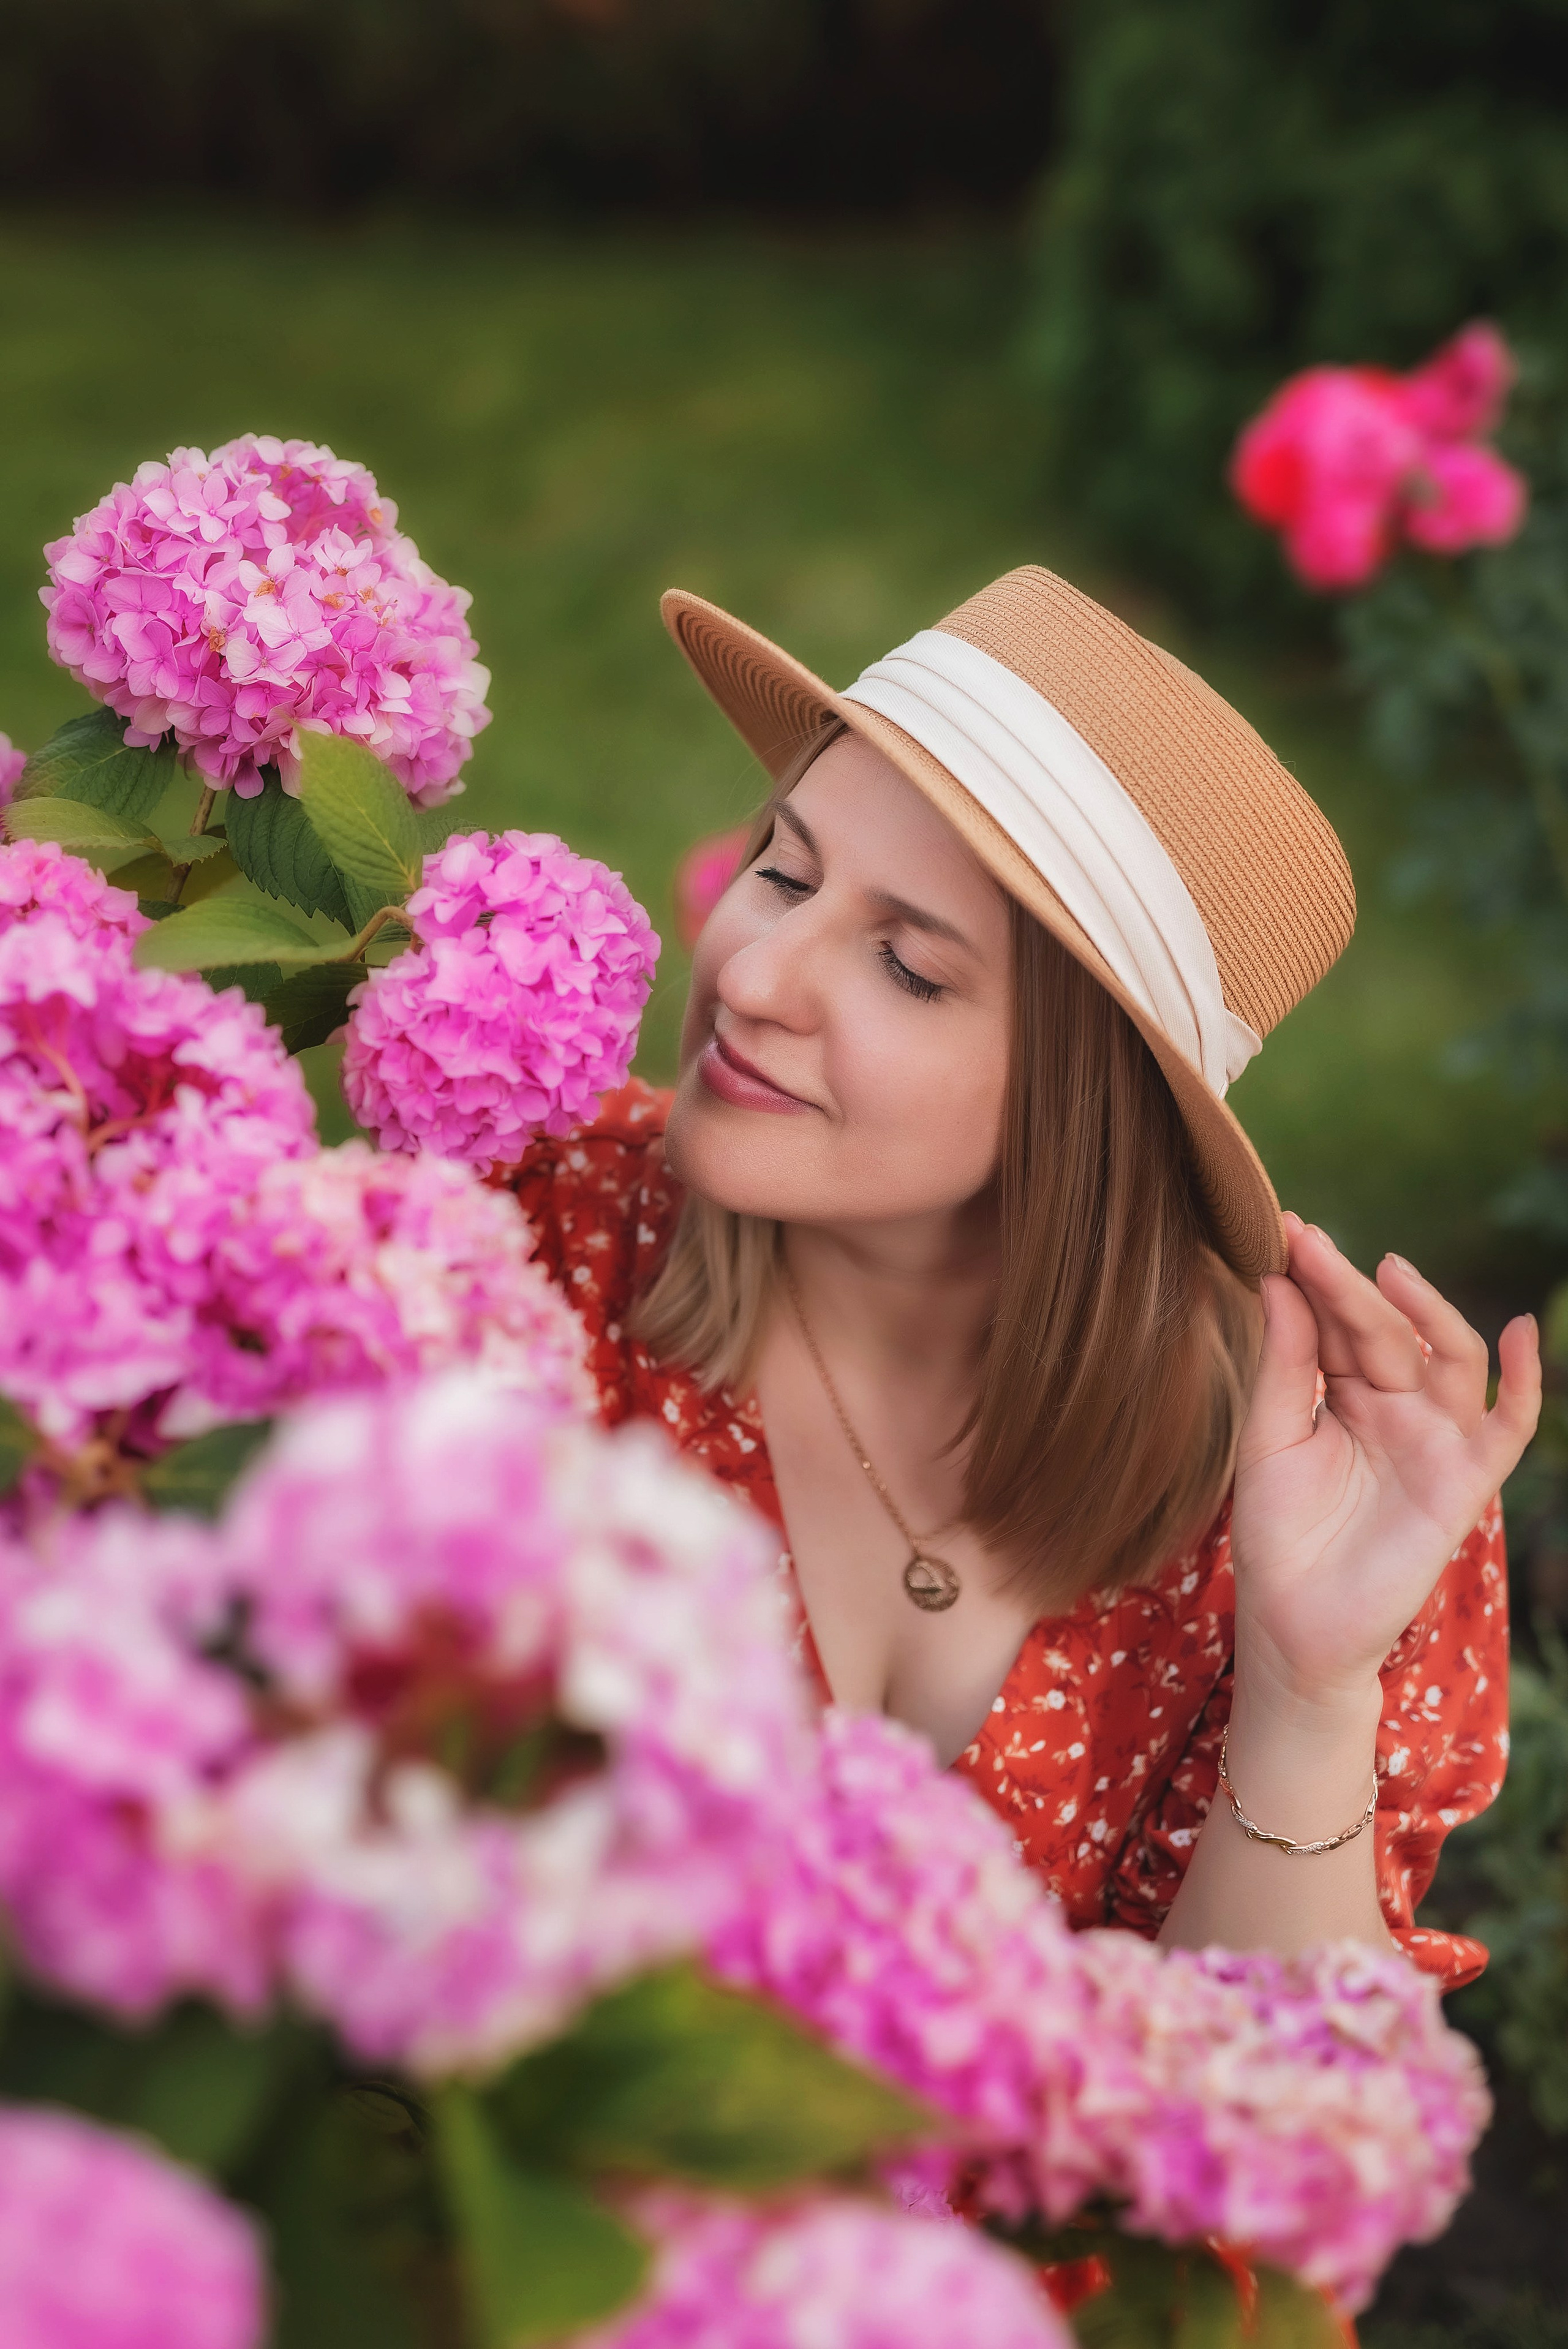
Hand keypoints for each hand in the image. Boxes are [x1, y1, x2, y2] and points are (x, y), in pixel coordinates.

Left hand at [1229, 1213, 1540, 1717]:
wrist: (1294, 1625)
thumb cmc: (1276, 1536)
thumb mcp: (1269, 1440)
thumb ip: (1283, 1365)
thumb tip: (1275, 1280)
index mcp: (1344, 1394)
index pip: (1337, 1323)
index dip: (1316, 1278)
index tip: (1285, 1230)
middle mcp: (1396, 1408)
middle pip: (1385, 1332)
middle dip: (1350, 1286)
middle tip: (1310, 1243)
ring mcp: (1434, 1440)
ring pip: (1448, 1358)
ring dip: (1427, 1310)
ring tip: (1390, 1269)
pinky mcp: (1465, 1480)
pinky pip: (1509, 1425)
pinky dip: (1525, 1379)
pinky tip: (1521, 1333)